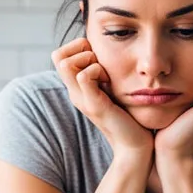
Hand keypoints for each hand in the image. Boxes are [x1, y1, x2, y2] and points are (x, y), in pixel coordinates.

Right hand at [52, 37, 153, 159]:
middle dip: (81, 50)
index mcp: (77, 87)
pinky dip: (96, 70)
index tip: (98, 59)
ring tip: (105, 75)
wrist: (134, 144)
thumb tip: (104, 53)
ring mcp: (81, 99)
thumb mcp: (112, 89)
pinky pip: (83, 76)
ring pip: (65, 63)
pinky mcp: (94, 105)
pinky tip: (109, 82)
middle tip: (101, 65)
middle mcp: (74, 92)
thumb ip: (104, 74)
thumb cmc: (128, 115)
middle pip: (58, 56)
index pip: (59, 55)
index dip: (78, 48)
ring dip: (88, 60)